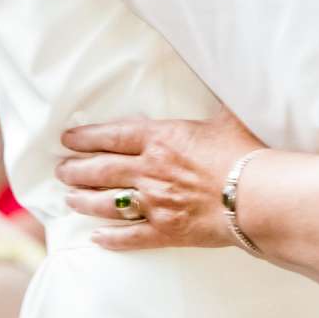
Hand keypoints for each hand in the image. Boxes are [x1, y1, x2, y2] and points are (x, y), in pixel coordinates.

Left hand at [56, 109, 265, 250]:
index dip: (86, 138)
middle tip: (62, 170)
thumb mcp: (229, 117)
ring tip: (69, 198)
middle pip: (101, 170)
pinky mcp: (165, 231)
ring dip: (83, 201)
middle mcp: (149, 170)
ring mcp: (154, 203)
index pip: (112, 136)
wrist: (257, 195)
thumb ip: (217, 103)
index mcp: (161, 139)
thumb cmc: (245, 153)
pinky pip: (129, 237)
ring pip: (106, 203)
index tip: (68, 140)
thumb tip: (223, 78)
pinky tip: (95, 238)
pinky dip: (110, 239)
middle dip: (76, 169)